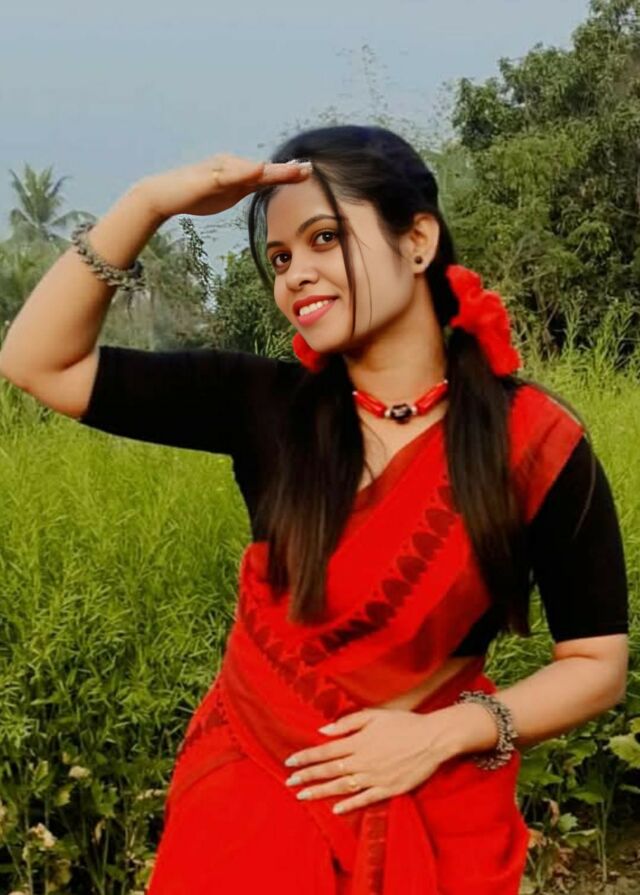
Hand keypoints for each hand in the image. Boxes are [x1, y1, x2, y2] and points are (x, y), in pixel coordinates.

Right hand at [135, 153, 311, 221]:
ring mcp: (220, 169)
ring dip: (273, 170)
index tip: (307, 172)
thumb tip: (263, 185)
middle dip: (286, 171)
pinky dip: (245, 171)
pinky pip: (229, 174)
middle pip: (263, 170)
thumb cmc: (193, 196)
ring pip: (252, 170)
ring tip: (294, 171)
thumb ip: (244, 188)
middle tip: (308, 170)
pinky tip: (260, 169)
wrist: (163, 196)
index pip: (265, 174)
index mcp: (236, 171)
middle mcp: (231, 165)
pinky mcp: (208, 177)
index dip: (285, 174)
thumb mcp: (226, 194)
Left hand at [282, 706, 465, 814]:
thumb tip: (323, 731)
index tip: (290, 763)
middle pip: (329, 771)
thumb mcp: (374, 715)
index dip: (306, 757)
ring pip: (341, 787)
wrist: (433, 739)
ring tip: (303, 796)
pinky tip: (335, 809)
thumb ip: (347, 724)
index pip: (325, 751)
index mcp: (358, 742)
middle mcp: (362, 761)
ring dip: (320, 792)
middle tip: (289, 782)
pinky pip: (364, 800)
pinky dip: (349, 805)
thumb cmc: (403, 723)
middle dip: (307, 776)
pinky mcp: (388, 789)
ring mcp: (375, 777)